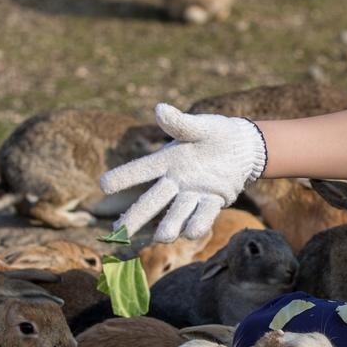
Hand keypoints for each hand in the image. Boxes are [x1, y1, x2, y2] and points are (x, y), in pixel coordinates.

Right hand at [100, 103, 266, 240]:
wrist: (243, 148)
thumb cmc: (215, 134)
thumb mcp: (200, 126)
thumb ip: (180, 123)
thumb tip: (159, 109)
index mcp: (168, 161)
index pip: (142, 170)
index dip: (123, 177)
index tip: (104, 185)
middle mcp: (177, 182)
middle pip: (152, 202)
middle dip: (135, 217)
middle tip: (117, 234)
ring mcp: (194, 194)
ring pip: (177, 214)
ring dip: (169, 226)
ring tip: (162, 238)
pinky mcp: (214, 202)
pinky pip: (205, 215)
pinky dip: (199, 223)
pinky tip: (192, 232)